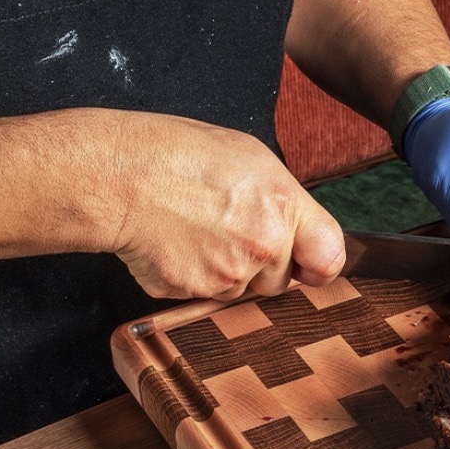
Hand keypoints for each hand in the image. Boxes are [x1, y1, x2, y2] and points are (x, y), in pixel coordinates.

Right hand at [106, 115, 344, 300]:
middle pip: (279, 281)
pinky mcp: (192, 293)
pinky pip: (202, 293)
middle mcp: (263, 247)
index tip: (308, 264)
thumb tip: (297, 231)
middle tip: (226, 227)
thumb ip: (284, 202)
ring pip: (239, 290)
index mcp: (284, 207)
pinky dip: (191, 274)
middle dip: (260, 264)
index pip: (330, 259)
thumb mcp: (250, 158)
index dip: (317, 264)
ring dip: (223, 270)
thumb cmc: (178, 155)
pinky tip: (175, 242)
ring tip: (194, 228)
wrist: (119, 177)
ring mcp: (227, 276)